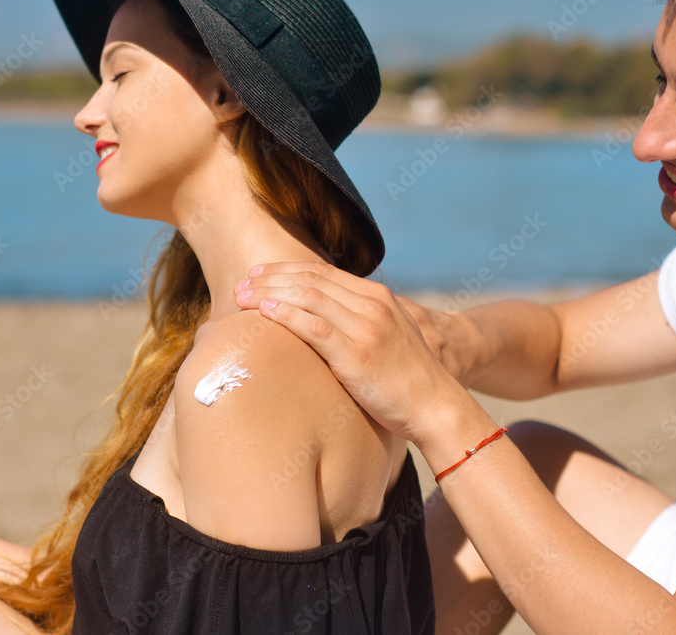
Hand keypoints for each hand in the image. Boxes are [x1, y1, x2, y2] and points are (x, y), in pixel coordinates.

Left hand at [233, 262, 472, 441]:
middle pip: (311, 280)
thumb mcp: (389, 337)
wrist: (434, 406)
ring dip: (268, 293)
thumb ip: (362, 321)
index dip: (287, 270)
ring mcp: (366, 327)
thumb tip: (325, 321)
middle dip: (271, 278)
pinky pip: (313, 327)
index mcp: (379, 297)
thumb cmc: (408, 379)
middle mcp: (372, 305)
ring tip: (241, 297)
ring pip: (308, 297)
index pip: (324, 273)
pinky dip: (285, 315)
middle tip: (241, 282)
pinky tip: (263, 312)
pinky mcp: (357, 354)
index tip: (260, 274)